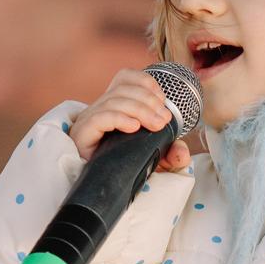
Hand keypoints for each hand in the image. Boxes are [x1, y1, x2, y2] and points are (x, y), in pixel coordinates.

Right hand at [71, 69, 191, 171]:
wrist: (100, 186)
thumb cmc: (124, 166)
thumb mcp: (153, 157)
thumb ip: (170, 153)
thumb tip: (182, 153)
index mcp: (113, 105)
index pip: (124, 77)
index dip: (145, 82)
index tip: (162, 100)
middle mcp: (99, 108)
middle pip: (122, 90)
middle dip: (148, 101)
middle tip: (163, 119)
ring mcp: (88, 120)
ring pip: (113, 102)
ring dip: (140, 110)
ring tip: (155, 125)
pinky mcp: (82, 134)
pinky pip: (99, 118)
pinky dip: (119, 118)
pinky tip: (133, 127)